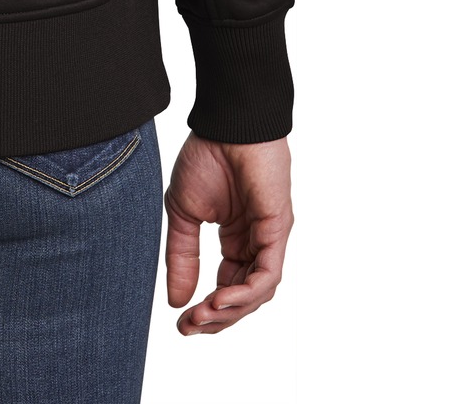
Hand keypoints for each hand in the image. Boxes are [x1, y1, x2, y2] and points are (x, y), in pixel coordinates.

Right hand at [164, 132, 291, 333]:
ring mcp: (269, 238)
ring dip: (229, 311)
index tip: (181, 323)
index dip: (206, 309)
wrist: (225, 124)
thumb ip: (182, 255)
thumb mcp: (183, 212)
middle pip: (243, 296)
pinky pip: (266, 275)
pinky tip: (219, 299)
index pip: (226, 286)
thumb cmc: (206, 156)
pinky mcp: (278, 230)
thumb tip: (175, 300)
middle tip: (190, 328)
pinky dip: (244, 293)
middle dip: (216, 317)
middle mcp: (255, 242)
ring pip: (257, 292)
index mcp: (235, 237)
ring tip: (202, 315)